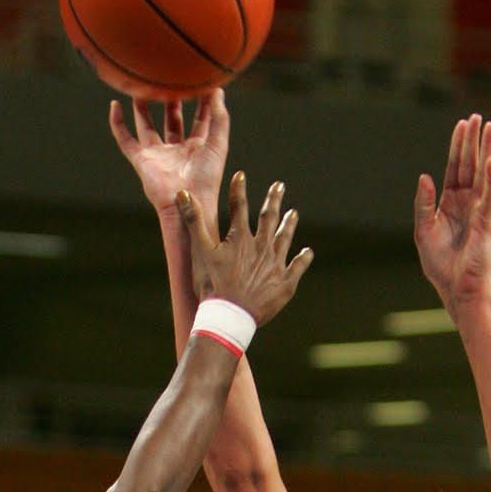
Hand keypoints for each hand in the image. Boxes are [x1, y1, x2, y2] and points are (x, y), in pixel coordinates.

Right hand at [109, 90, 229, 225]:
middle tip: (170, 76)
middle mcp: (177, 150)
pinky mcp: (142, 161)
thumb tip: (218, 90)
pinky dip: (117, 124)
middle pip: (173, 119)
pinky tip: (114, 105)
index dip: (202, 99)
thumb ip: (219, 117)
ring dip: (144, 106)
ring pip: (147, 125)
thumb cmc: (207, 179)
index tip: (202, 78)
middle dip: (172, 99)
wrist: (186, 204)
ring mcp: (158, 155)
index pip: (201, 118)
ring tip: (142, 84)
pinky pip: (125, 139)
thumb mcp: (218, 143)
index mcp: (199, 147)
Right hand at [179, 172, 312, 325]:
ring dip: (288, 224)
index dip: (239, 189)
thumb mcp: (199, 251)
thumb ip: (194, 220)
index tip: (241, 175)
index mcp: (240, 238)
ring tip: (293, 214)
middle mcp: (262, 247)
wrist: (229, 316)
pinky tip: (307, 252)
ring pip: (284, 238)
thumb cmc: (212, 286)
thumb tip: (183, 193)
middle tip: (279, 186)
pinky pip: (297, 267)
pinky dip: (303, 258)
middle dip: (273, 200)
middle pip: (268, 218)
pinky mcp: (285, 283)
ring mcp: (275, 264)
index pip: (239, 207)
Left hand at [414, 115, 490, 316]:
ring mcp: (479, 210)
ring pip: (483, 173)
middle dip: (472, 141)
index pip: (455, 169)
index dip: (457, 147)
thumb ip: (423, 204)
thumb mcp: (423, 231)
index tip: (461, 125)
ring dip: (486, 150)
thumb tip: (425, 176)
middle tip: (477, 117)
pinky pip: (489, 196)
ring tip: (489, 127)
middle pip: (469, 165)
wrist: (456, 288)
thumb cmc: (441, 265)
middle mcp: (466, 203)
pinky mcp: (486, 222)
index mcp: (450, 204)